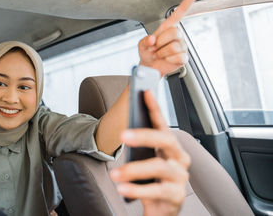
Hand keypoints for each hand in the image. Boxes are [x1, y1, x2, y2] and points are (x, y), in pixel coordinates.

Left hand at [110, 91, 190, 215]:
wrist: (163, 210)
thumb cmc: (152, 181)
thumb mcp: (145, 162)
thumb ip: (140, 147)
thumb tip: (124, 129)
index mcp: (170, 147)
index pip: (162, 124)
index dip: (154, 108)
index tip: (145, 91)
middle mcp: (179, 159)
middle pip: (166, 140)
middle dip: (144, 135)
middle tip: (123, 135)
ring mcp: (179, 177)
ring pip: (159, 167)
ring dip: (134, 169)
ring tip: (115, 174)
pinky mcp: (176, 196)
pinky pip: (156, 191)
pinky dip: (137, 190)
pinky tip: (122, 188)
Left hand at [139, 0, 205, 75]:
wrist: (150, 67)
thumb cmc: (148, 53)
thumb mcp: (142, 44)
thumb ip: (146, 40)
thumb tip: (153, 40)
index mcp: (169, 26)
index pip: (182, 10)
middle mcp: (178, 34)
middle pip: (174, 32)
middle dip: (160, 41)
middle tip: (155, 47)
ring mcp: (182, 46)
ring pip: (173, 46)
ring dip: (162, 52)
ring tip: (159, 54)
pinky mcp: (184, 57)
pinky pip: (177, 57)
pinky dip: (167, 60)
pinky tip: (166, 59)